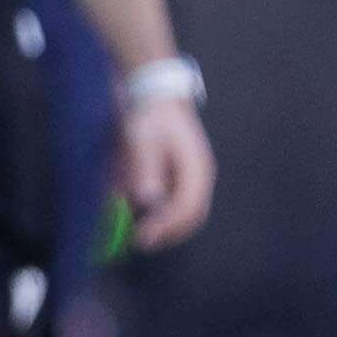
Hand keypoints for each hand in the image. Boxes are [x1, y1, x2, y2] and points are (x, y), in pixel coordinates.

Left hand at [118, 94, 216, 248]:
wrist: (154, 95)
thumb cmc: (149, 114)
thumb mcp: (142, 137)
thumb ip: (145, 167)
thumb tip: (149, 198)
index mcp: (196, 168)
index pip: (187, 207)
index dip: (165, 225)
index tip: (141, 235)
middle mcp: (199, 177)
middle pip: (192, 217)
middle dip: (168, 233)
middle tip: (140, 241)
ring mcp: (191, 178)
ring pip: (186, 214)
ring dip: (164, 226)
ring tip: (138, 230)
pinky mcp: (179, 179)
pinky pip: (175, 204)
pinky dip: (160, 215)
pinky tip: (140, 213)